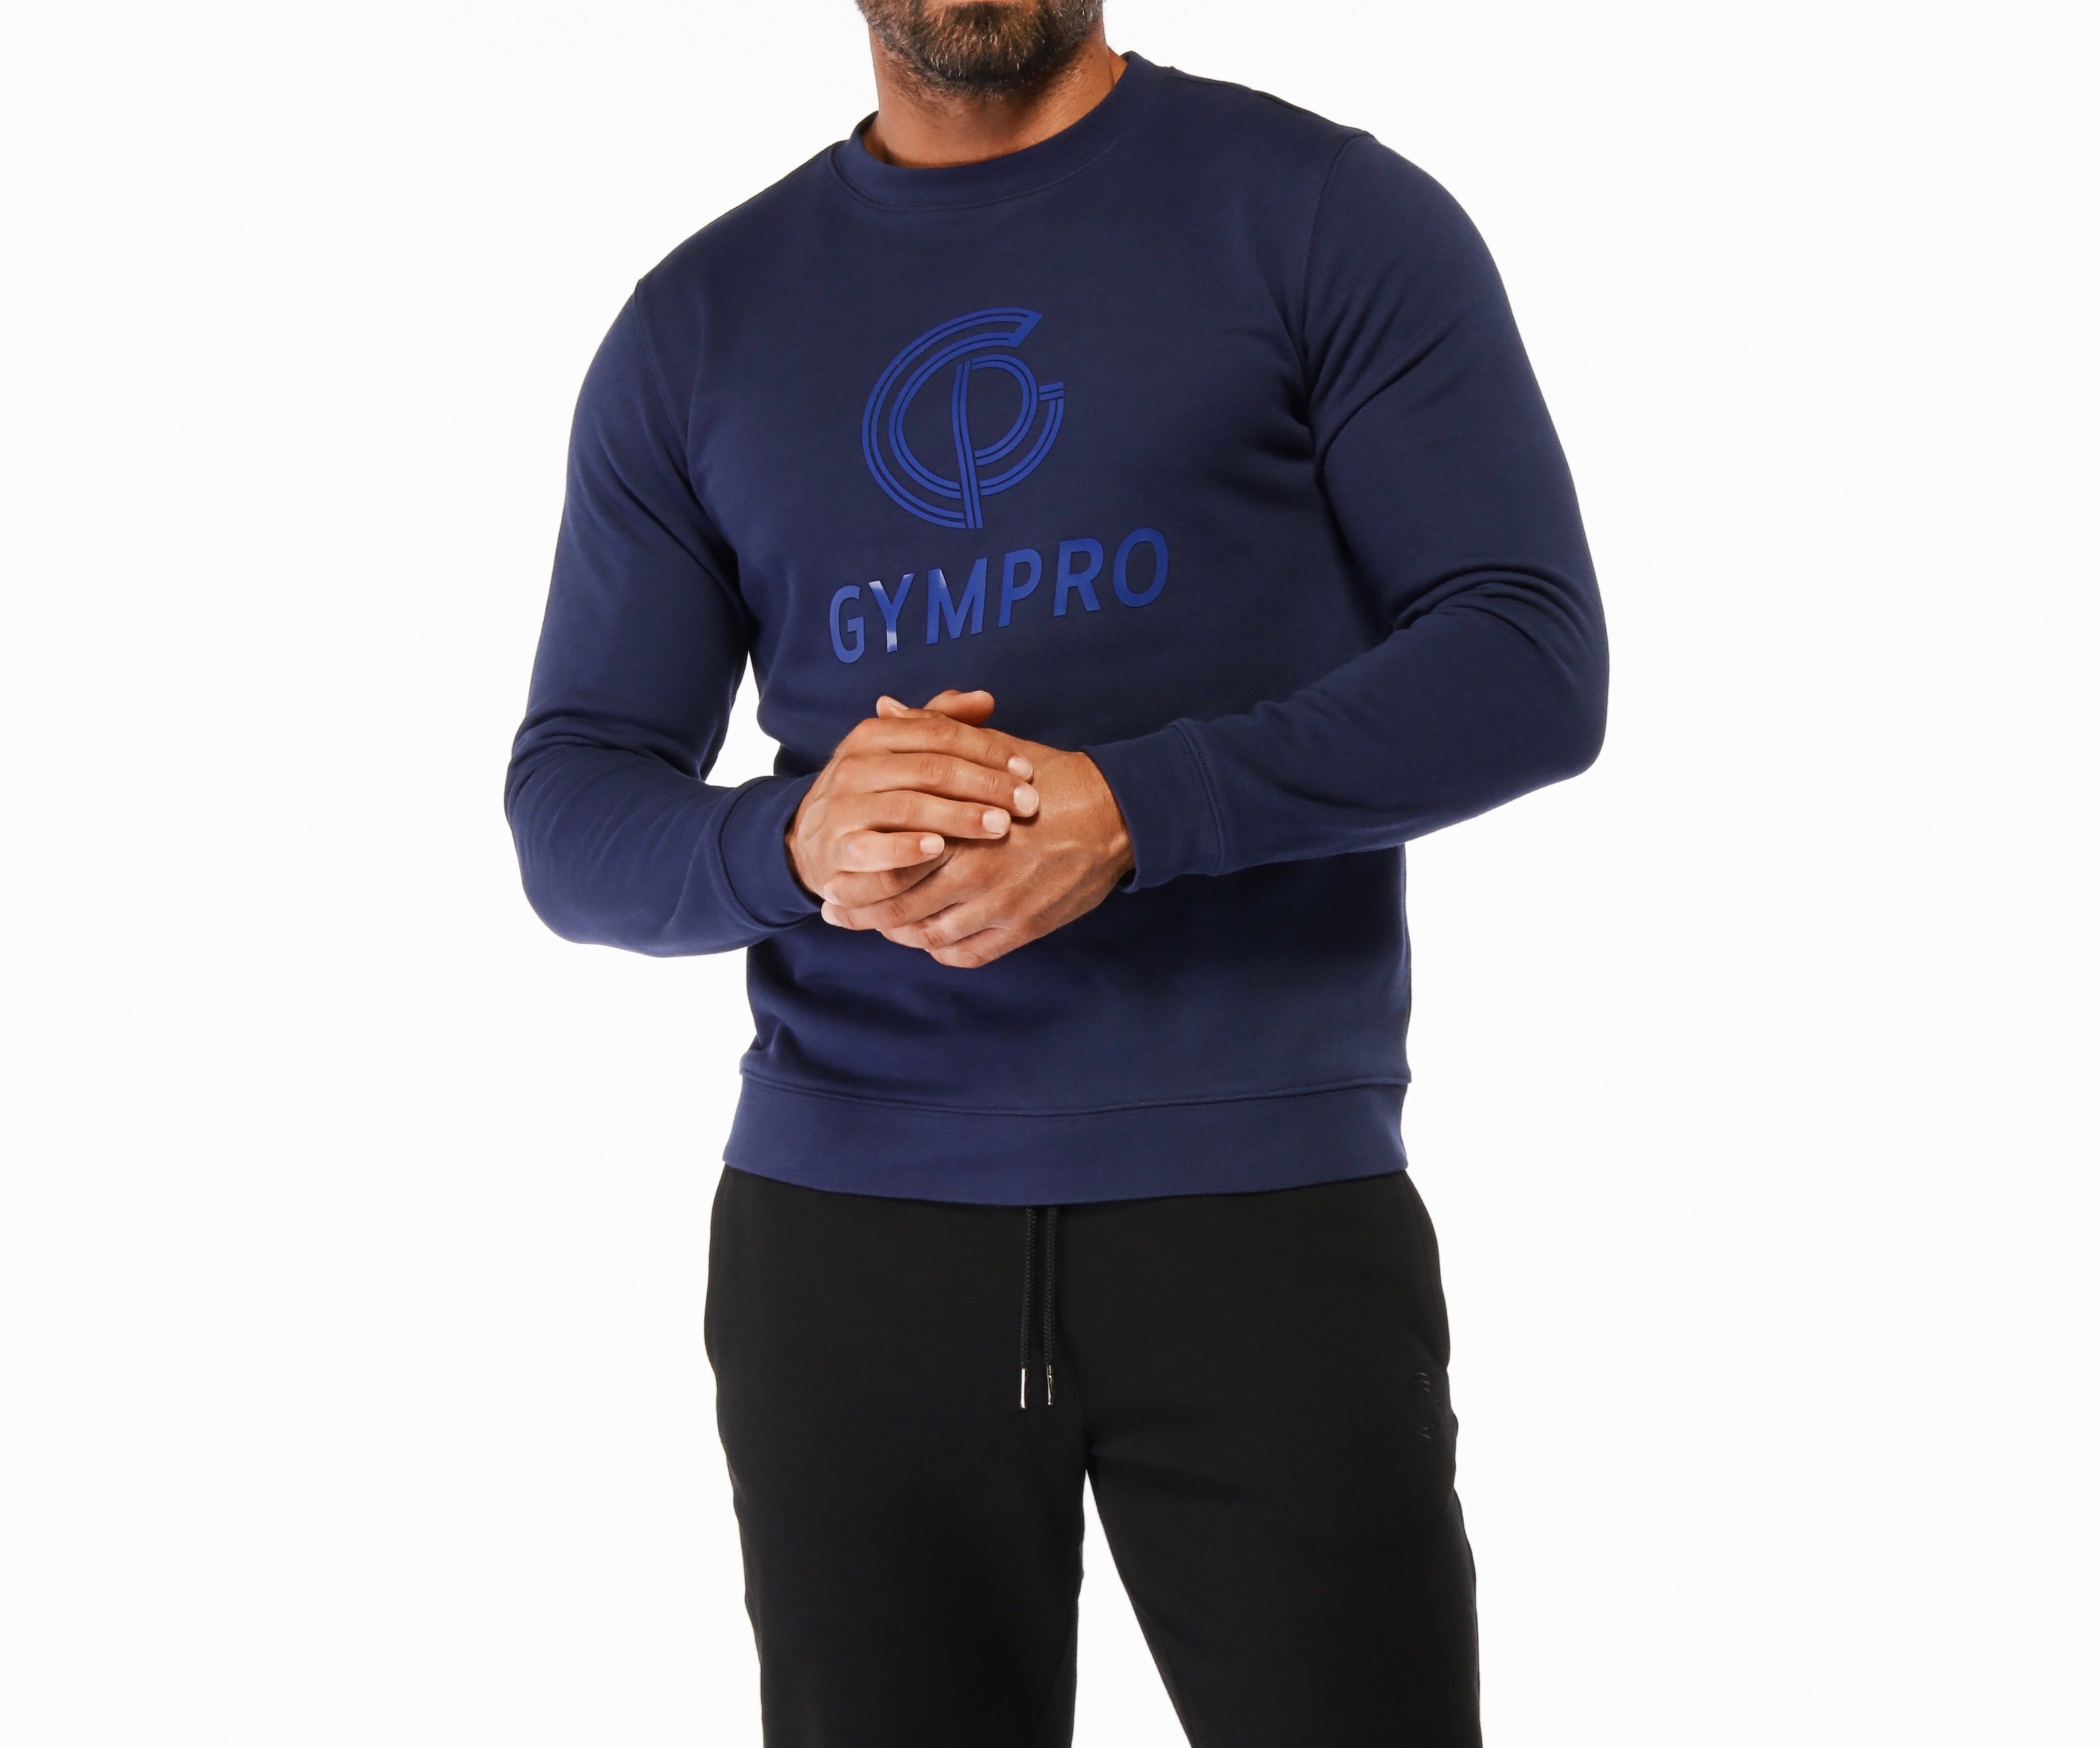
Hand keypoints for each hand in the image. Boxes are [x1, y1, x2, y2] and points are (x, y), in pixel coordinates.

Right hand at [787, 691, 1039, 901]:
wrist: (811, 841)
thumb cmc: (873, 793)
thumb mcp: (898, 751)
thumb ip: (940, 723)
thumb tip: (985, 699)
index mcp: (874, 736)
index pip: (939, 733)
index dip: (988, 750)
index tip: (1027, 769)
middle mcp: (856, 768)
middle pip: (931, 770)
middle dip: (985, 786)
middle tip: (1027, 803)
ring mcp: (843, 810)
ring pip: (908, 809)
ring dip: (958, 818)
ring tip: (1000, 827)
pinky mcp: (837, 852)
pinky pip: (875, 852)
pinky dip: (907, 851)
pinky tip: (939, 852)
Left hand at [822, 698, 1133, 968]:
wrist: (1115, 816)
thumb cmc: (1049, 778)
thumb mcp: (990, 746)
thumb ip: (932, 731)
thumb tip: (884, 708)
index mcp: (962, 825)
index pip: (891, 858)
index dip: (855, 873)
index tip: (832, 876)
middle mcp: (976, 870)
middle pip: (899, 906)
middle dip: (863, 912)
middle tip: (838, 911)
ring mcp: (999, 906)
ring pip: (928, 935)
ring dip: (899, 933)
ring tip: (881, 924)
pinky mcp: (1022, 929)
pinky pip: (966, 954)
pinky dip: (940, 950)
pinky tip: (928, 938)